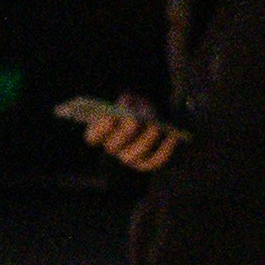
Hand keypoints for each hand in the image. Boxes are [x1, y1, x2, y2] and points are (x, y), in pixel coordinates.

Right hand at [66, 102, 181, 172]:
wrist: (152, 118)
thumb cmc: (137, 108)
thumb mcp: (131, 101)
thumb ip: (128, 103)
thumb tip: (130, 108)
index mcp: (101, 132)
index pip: (93, 136)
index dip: (100, 128)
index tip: (111, 116)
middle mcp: (112, 148)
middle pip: (113, 147)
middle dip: (123, 133)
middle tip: (134, 120)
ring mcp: (128, 158)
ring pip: (133, 156)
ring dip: (145, 140)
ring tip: (155, 126)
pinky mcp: (145, 164)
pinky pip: (154, 162)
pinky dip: (164, 150)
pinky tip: (172, 137)